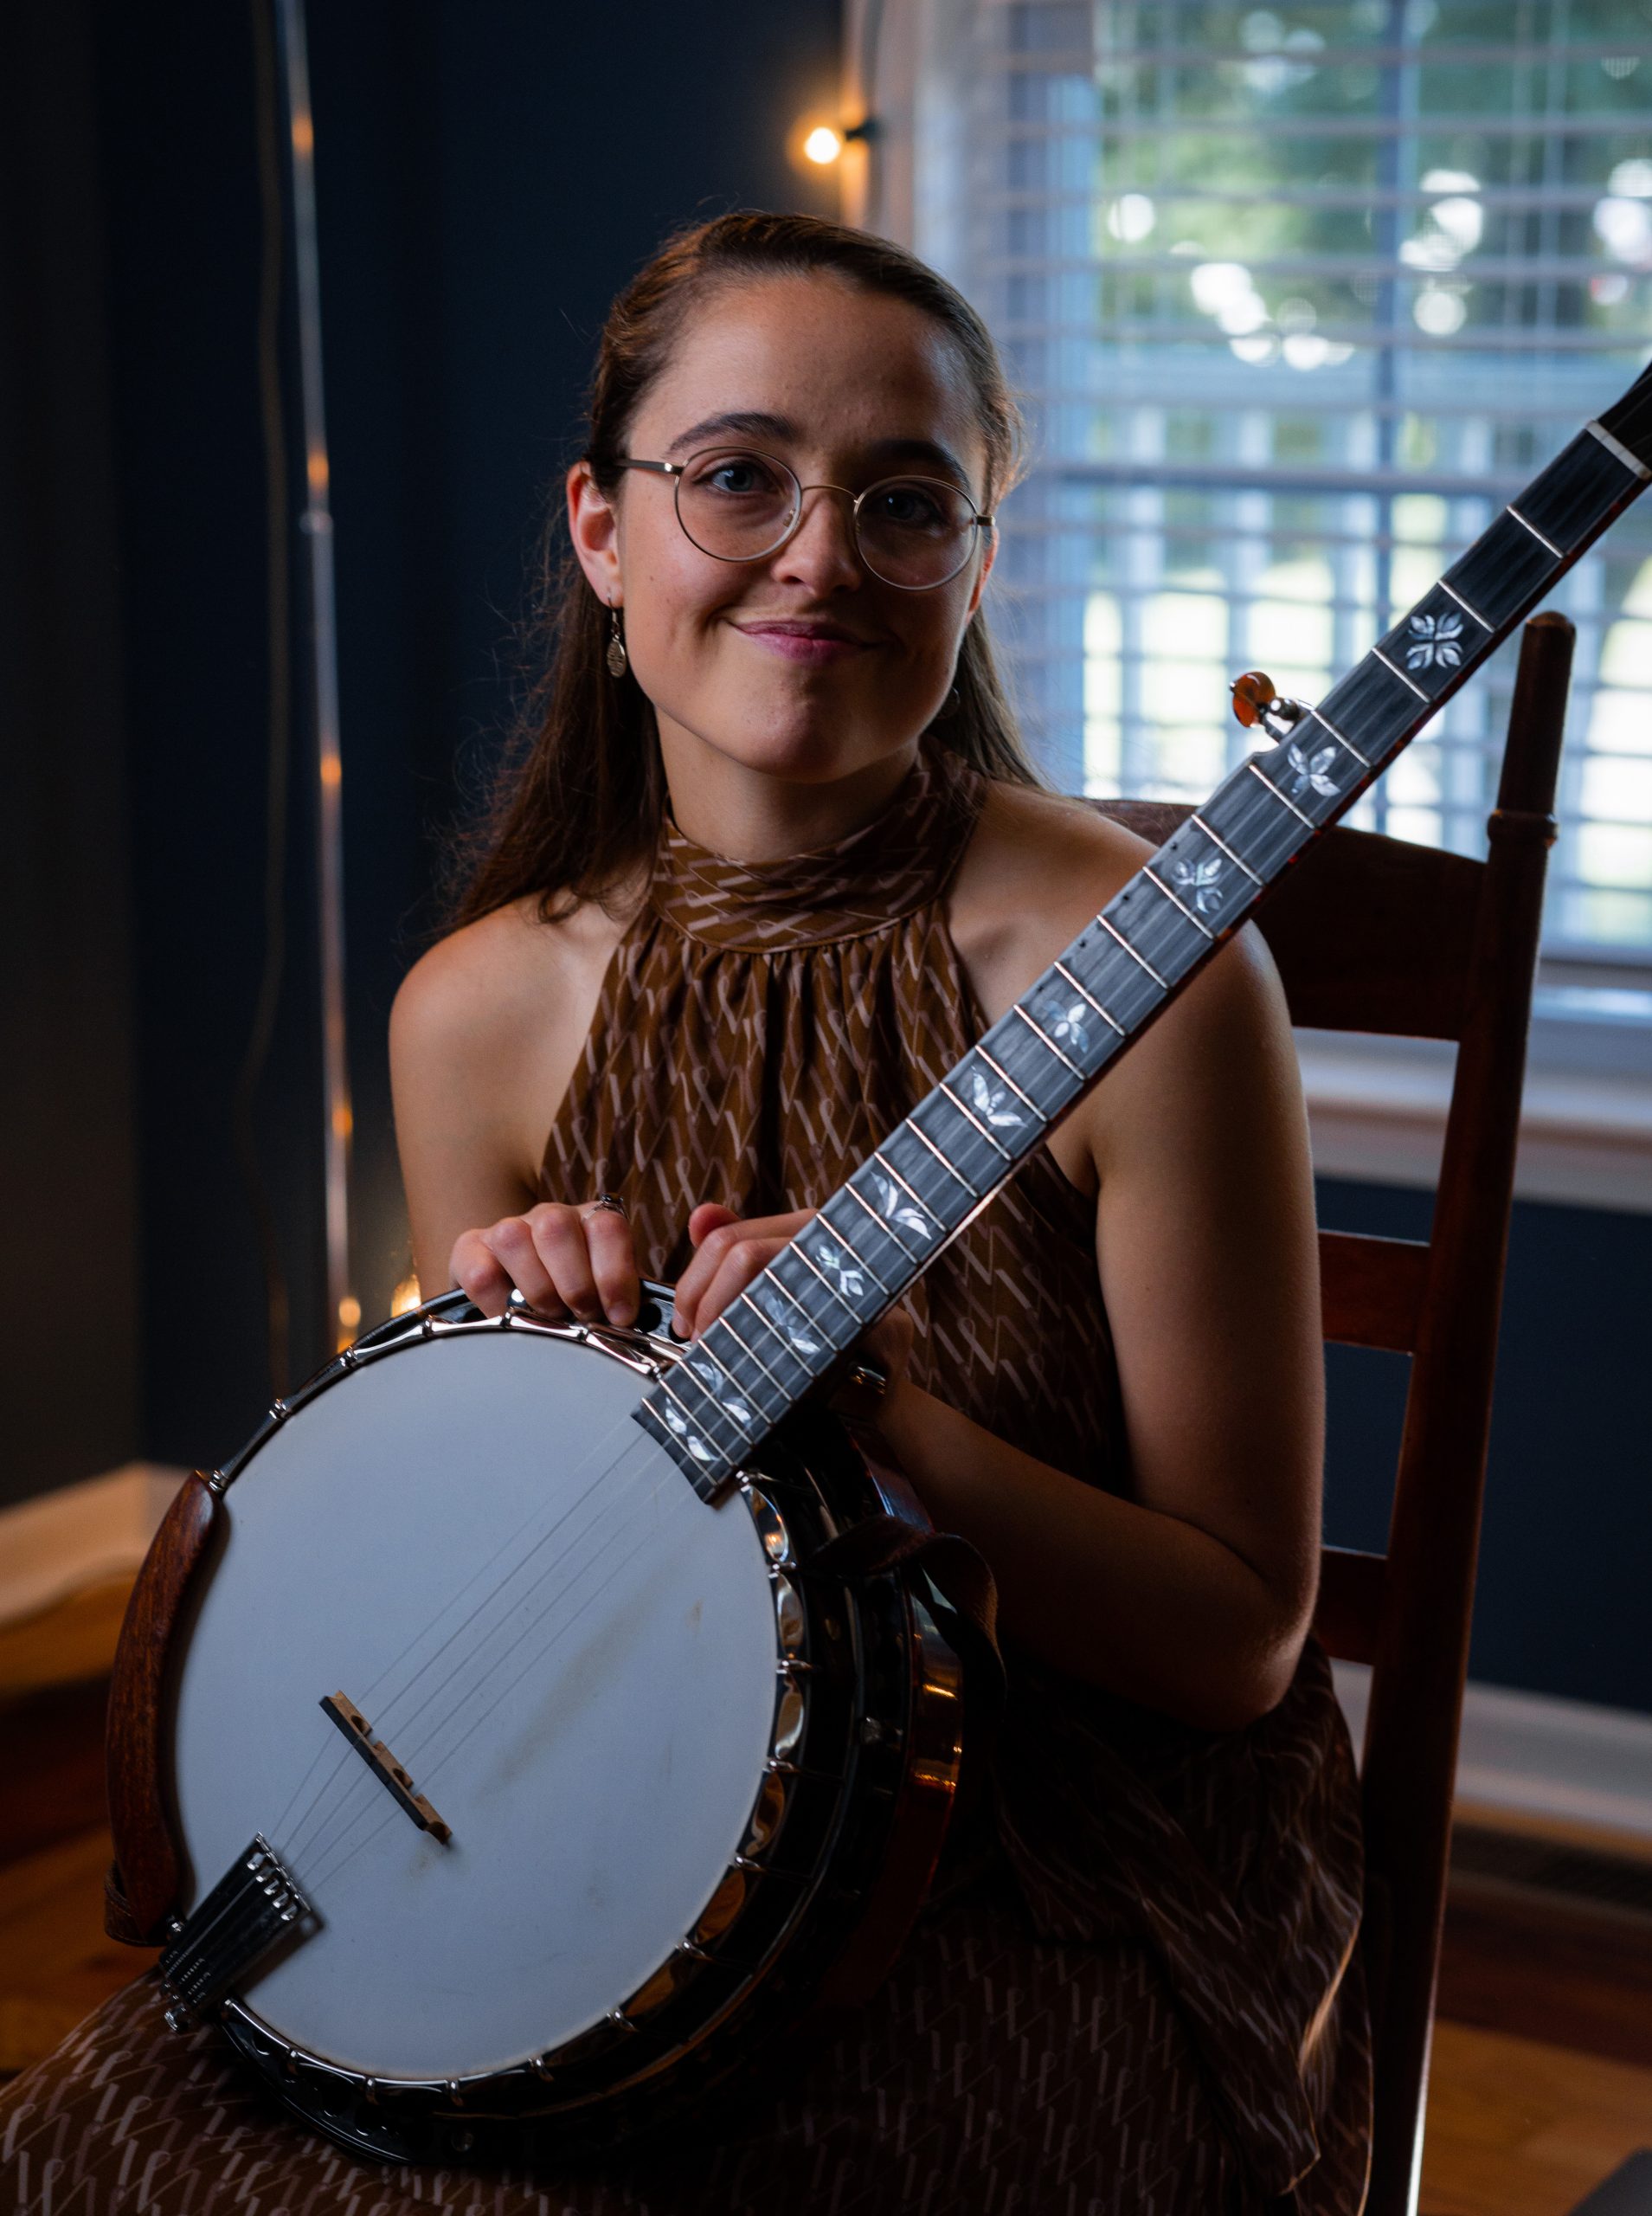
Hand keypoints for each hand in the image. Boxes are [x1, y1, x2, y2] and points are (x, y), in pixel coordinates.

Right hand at [449, 1199, 640, 1325]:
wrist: (516, 1305)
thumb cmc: (572, 1305)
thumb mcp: (609, 1298)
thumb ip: (630, 1301)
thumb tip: (665, 1322)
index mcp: (592, 1223)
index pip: (608, 1226)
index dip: (616, 1274)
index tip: (620, 1316)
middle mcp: (549, 1217)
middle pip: (557, 1227)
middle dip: (575, 1285)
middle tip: (581, 1317)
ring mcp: (507, 1228)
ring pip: (515, 1238)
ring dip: (536, 1289)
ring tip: (548, 1318)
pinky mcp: (470, 1250)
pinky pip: (479, 1270)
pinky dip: (496, 1303)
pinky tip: (510, 1318)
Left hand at [674, 1202, 914, 1405]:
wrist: (877, 1390)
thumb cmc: (819, 1337)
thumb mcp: (772, 1289)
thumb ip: (736, 1254)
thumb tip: (699, 1216)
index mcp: (804, 1227)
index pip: (728, 1239)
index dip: (693, 1283)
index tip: (684, 1322)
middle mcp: (830, 1239)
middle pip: (741, 1255)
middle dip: (704, 1302)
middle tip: (696, 1340)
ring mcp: (856, 1277)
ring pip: (767, 1286)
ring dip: (730, 1325)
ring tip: (719, 1354)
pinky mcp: (876, 1322)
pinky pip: (811, 1333)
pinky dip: (773, 1353)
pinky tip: (760, 1370)